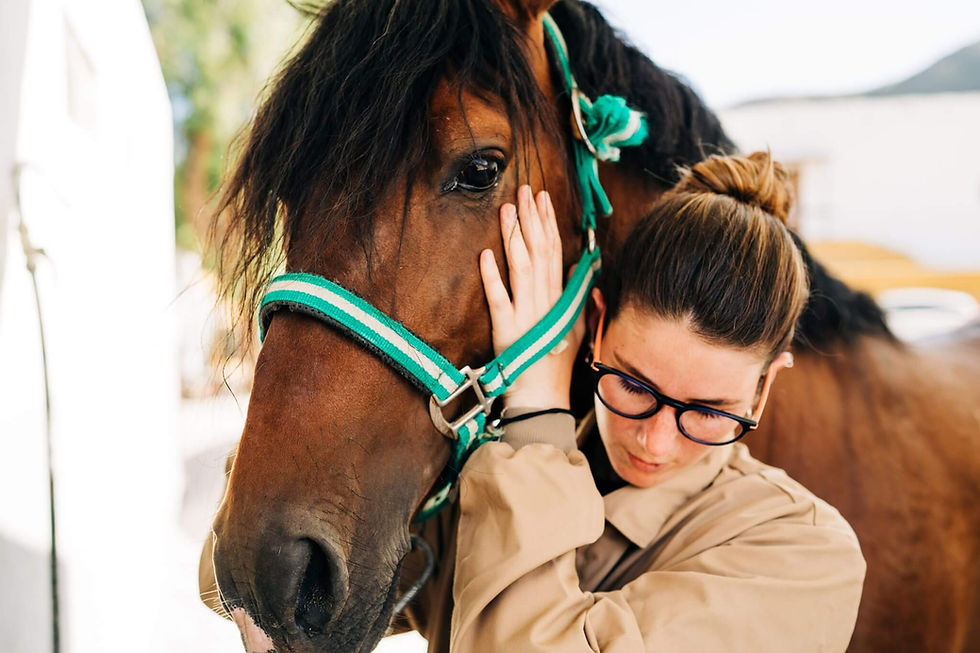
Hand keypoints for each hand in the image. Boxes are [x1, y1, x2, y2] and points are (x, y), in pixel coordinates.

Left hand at [479, 185, 584, 408]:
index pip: (553, 252)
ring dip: (514, 237)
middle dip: (531, 219)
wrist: (543, 396)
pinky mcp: (507, 330)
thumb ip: (576, 294)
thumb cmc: (556, 363)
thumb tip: (579, 267)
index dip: (547, 223)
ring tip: (507, 210)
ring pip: (522, 268)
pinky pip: (499, 300)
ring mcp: (526, 314)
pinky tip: (485, 255)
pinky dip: (492, 277)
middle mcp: (544, 301)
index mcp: (558, 297)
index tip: (541, 198)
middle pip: (539, 252)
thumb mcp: (573, 324)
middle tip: (524, 190)